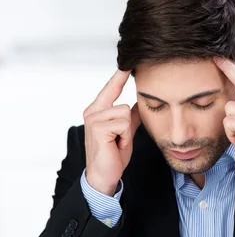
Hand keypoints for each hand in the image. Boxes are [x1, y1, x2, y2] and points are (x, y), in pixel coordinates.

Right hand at [83, 69, 140, 195]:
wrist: (104, 176)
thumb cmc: (113, 154)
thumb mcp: (125, 131)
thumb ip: (131, 116)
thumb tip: (140, 102)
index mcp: (97, 110)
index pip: (111, 88)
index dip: (119, 76)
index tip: (127, 61)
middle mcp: (92, 112)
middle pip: (124, 106)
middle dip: (127, 127)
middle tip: (119, 141)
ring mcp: (93, 119)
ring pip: (125, 114)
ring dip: (126, 133)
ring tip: (117, 143)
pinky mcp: (98, 128)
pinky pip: (123, 124)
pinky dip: (124, 138)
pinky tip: (115, 146)